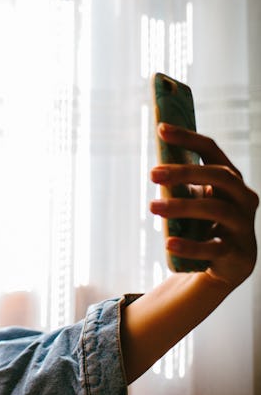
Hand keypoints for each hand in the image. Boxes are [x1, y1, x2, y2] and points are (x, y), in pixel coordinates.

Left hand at [150, 123, 257, 288]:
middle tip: (152, 174)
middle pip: (218, 176)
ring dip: (181, 206)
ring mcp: (242, 226)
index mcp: (230, 179)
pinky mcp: (237, 253)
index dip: (187, 138)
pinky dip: (190, 245)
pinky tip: (168, 243)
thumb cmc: (204, 223)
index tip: (160, 128)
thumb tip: (154, 165)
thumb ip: (179, 183)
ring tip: (152, 207)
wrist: (225, 265)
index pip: (211, 150)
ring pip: (216, 209)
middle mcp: (243, 198)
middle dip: (184, 172)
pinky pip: (213, 248)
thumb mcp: (193, 199)